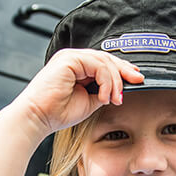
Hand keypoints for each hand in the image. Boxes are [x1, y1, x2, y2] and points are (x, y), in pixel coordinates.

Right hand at [12, 49, 143, 135]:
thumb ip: (102, 91)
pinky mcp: (68, 60)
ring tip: (115, 98)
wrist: (37, 118)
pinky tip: (105, 96)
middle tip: (138, 80)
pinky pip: (97, 65)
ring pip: (104, 61)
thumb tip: (119, 90)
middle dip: (124, 70)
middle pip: (106, 57)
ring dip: (115, 81)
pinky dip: (105, 81)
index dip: (122, 69)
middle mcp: (73, 59)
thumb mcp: (89, 101)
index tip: (136, 78)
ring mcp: (70, 57)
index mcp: (76, 67)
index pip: (104, 62)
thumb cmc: (56, 112)